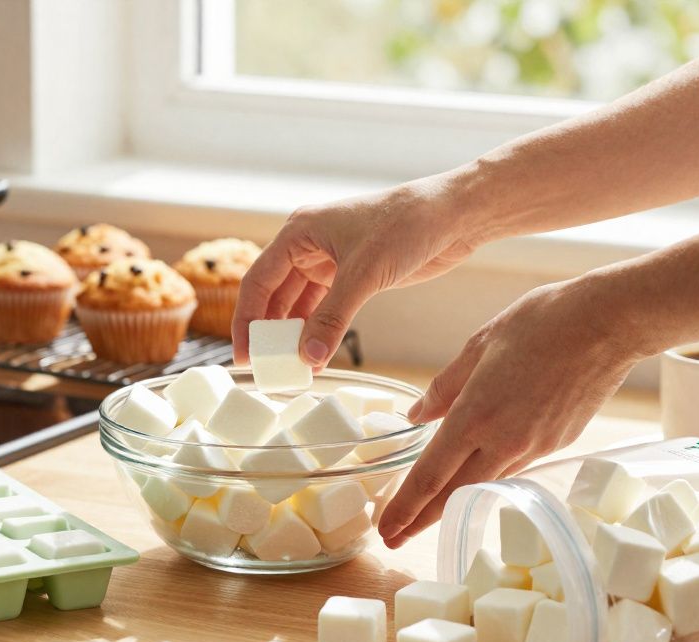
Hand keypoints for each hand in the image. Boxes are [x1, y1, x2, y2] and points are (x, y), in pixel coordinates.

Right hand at [231, 175, 487, 366]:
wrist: (453, 216)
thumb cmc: (406, 224)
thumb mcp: (364, 274)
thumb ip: (332, 318)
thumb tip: (308, 357)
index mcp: (299, 232)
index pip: (258, 281)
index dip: (247, 321)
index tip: (245, 355)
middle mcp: (309, 246)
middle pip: (274, 296)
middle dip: (270, 332)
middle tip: (267, 368)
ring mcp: (331, 261)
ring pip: (299, 305)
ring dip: (295, 335)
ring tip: (291, 367)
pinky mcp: (353, 275)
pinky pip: (325, 309)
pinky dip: (319, 331)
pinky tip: (317, 354)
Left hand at [378, 276, 648, 547]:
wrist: (611, 323)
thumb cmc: (543, 321)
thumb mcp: (479, 345)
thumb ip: (444, 387)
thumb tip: (415, 416)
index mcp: (476, 415)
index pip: (430, 476)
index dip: (404, 508)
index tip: (385, 529)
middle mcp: (505, 441)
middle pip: (455, 494)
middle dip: (421, 521)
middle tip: (394, 539)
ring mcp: (535, 447)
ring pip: (485, 482)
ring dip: (454, 500)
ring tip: (428, 510)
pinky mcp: (559, 444)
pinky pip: (514, 465)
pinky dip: (489, 473)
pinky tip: (477, 470)